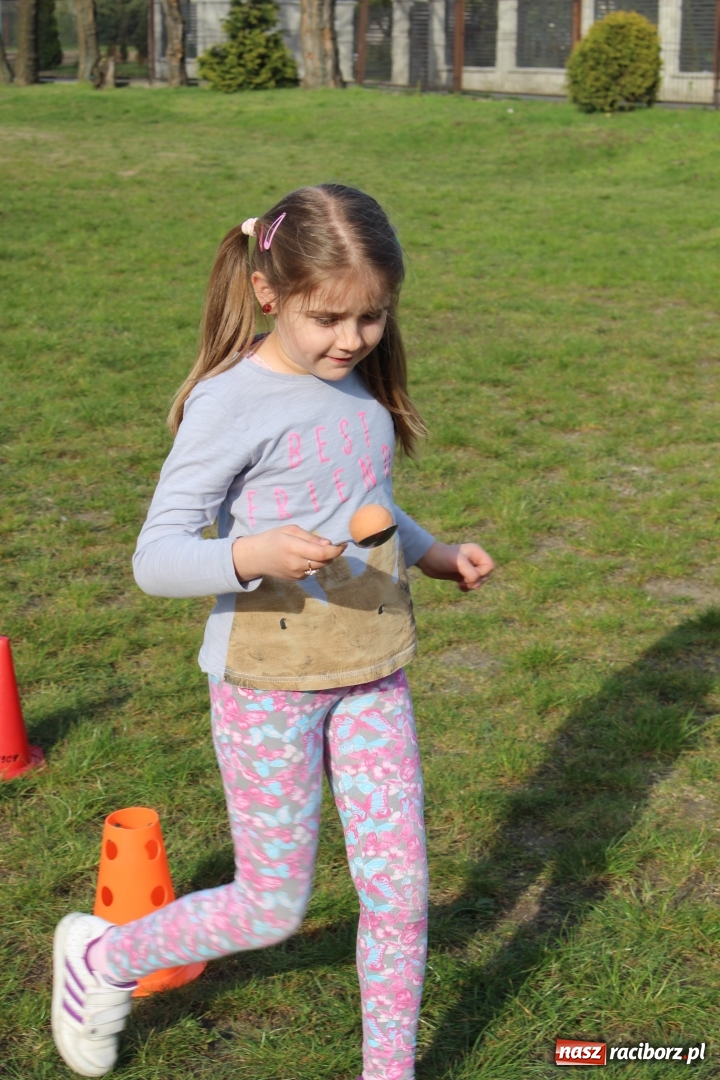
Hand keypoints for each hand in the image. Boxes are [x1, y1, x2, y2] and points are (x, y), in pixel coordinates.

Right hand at [232, 525, 346, 581]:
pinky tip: (304, 558)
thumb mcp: (290, 530)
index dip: (336, 550)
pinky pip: (312, 571)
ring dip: (323, 559)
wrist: (256, 557)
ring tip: (314, 549)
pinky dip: (314, 564)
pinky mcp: (296, 579)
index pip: (322, 553)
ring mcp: (296, 574)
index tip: (344, 544)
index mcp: (293, 547)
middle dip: (332, 553)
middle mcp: (296, 563)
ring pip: (320, 567)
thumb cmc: (273, 538)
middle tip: (332, 544)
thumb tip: (329, 544)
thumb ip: (310, 537)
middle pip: (324, 561)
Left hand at [416, 541, 494, 591]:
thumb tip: (476, 584)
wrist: (427, 559)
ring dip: (472, 585)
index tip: (469, 574)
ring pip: (479, 580)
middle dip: (477, 581)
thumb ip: (471, 573)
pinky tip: (459, 587)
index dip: (482, 573)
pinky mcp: (461, 574)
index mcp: (477, 552)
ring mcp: (468, 567)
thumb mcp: (459, 563)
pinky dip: (467, 587)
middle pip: (486, 574)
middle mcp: (474, 559)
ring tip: (461, 584)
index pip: (490, 566)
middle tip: (465, 582)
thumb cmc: (443, 557)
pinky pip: (471, 583)